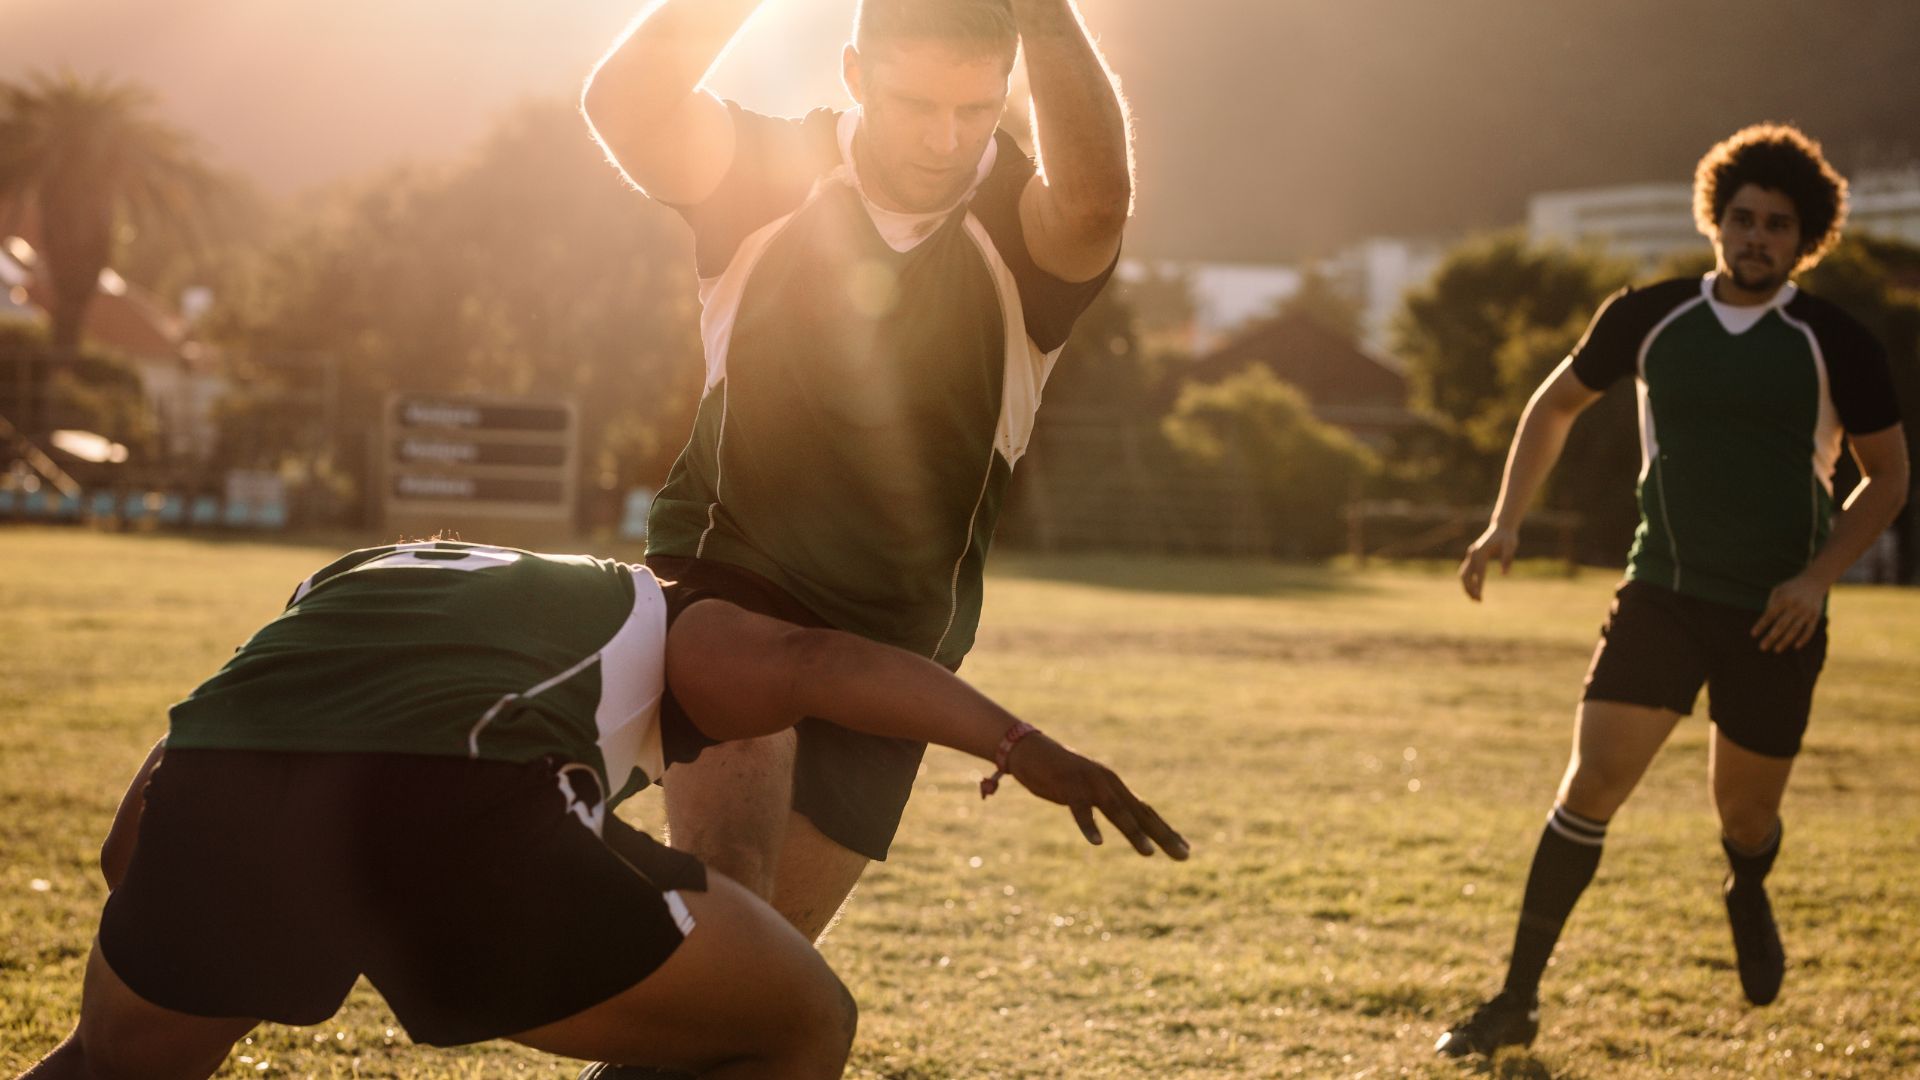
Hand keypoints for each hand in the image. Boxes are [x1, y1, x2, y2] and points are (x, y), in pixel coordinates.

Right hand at [1006, 734, 1188, 858]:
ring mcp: (1089, 784)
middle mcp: (1109, 784)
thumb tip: (1125, 817)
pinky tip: (1097, 842)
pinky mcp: (1068, 787)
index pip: (1146, 811)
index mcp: (1114, 786)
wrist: (1029, 749)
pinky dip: (1089, 826)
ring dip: (1133, 833)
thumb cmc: (1060, 773)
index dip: (1167, 831)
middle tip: (1184, 856)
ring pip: (1116, 811)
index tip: (1186, 849)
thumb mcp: (1088, 790)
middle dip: (1163, 836)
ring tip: (1148, 853)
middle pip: (1140, 813)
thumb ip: (1106, 801)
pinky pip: (1080, 810)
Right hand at [1459, 524, 1518, 601]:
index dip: (1479, 584)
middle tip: (1478, 601)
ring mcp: (1470, 555)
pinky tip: (1474, 590)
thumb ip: (1507, 559)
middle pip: (1466, 575)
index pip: (1479, 572)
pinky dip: (1468, 582)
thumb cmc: (1508, 537)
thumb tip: (1504, 574)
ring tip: (1475, 599)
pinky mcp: (1472, 556)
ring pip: (1463, 574)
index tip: (1480, 596)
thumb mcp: (1511, 546)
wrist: (1502, 527)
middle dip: (1470, 589)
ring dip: (1467, 587)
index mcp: (1481, 551)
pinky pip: (1466, 571)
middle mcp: (1473, 553)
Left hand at [1751, 574, 1826, 652]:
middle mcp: (1795, 606)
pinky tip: (1795, 646)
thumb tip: (1765, 621)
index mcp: (1783, 599)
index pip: (1770, 615)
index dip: (1761, 625)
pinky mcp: (1815, 616)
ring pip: (1795, 630)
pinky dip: (1803, 639)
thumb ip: (1771, 604)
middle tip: (1762, 647)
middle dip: (1771, 637)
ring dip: (1785, 641)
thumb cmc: (1791, 588)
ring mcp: (1806, 612)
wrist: (1814, 580)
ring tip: (1776, 650)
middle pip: (1781, 625)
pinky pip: (1809, 630)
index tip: (1753, 634)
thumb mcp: (1778, 590)